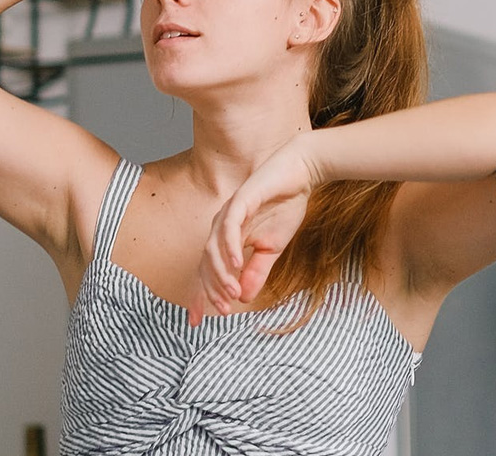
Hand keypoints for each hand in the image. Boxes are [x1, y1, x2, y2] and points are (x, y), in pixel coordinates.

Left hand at [187, 138, 320, 325]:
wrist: (300, 173)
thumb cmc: (285, 206)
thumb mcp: (273, 248)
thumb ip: (257, 271)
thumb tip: (244, 297)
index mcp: (227, 238)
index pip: (207, 270)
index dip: (199, 295)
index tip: (195, 322)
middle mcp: (221, 226)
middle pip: (206, 263)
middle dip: (212, 290)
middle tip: (223, 310)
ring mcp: (228, 212)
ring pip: (213, 248)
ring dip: (221, 274)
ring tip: (232, 293)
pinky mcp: (241, 200)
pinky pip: (229, 227)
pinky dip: (230, 247)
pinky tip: (237, 265)